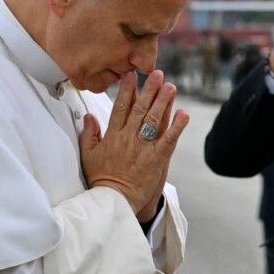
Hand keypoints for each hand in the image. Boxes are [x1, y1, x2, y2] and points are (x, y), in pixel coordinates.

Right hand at [80, 70, 187, 217]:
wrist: (113, 201)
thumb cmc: (101, 180)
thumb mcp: (89, 156)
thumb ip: (89, 134)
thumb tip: (88, 116)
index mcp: (113, 136)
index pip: (120, 107)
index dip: (127, 90)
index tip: (132, 75)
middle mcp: (128, 138)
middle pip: (140, 109)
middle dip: (149, 90)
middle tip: (157, 73)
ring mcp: (143, 148)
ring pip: (154, 120)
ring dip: (163, 101)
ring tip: (171, 86)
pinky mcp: (156, 159)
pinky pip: (168, 140)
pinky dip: (177, 126)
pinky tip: (184, 113)